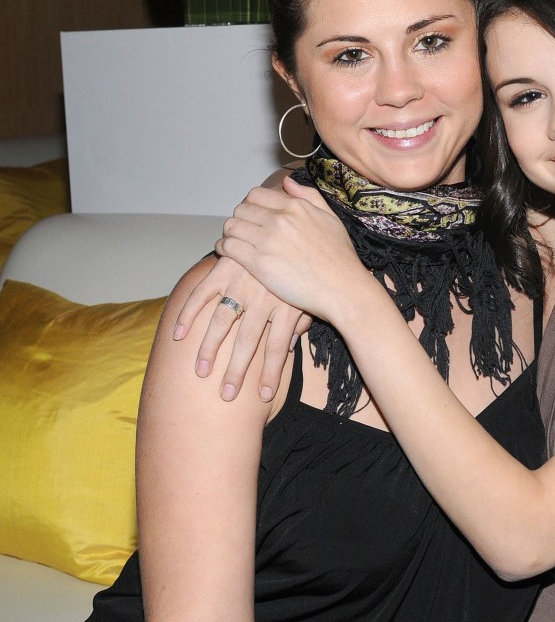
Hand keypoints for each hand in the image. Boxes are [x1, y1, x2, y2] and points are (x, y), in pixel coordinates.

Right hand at [173, 254, 308, 401]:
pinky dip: (188, 313)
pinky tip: (179, 335)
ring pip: (223, 322)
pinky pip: (203, 293)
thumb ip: (300, 320)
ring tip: (200, 372)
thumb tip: (290, 345)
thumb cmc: (303, 265)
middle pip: (249, 342)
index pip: (279, 348)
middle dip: (237, 371)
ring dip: (210, 349)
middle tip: (226, 395)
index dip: (271, 374)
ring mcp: (242, 282)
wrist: (291, 223)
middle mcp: (263, 297)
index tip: (263, 397)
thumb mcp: (308, 293)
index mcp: (286, 305)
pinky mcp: (225, 268)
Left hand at [215, 177, 369, 321]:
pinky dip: (223, 248)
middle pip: (240, 210)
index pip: (256, 195)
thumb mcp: (330, 218)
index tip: (252, 217)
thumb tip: (286, 182)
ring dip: (229, 234)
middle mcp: (280, 219)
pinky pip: (229, 247)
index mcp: (295, 206)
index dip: (250, 205)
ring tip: (233, 242)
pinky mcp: (259, 263)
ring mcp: (268, 241)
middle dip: (239, 220)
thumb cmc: (340, 257)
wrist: (343, 288)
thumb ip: (308, 196)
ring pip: (231, 226)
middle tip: (243, 232)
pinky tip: (228, 253)